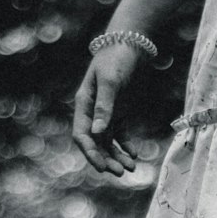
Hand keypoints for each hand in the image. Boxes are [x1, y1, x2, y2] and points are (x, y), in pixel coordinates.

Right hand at [72, 44, 141, 176]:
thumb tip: (98, 132)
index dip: (90, 153)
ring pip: (108, 143)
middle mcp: (92, 113)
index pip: (82, 135)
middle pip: (95, 143)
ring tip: (131, 168)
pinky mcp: (120, 113)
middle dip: (106, 159)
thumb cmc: (117, 59)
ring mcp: (106, 114)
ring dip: (117, 157)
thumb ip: (105, 107)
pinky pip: (120, 136)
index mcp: (84, 104)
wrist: (131, 45)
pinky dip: (126, 146)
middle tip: (121, 172)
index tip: (102, 167)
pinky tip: (134, 155)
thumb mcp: (110, 82)